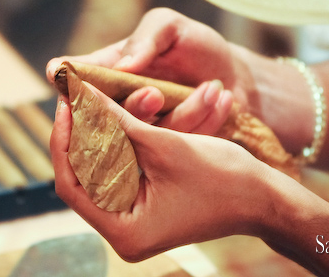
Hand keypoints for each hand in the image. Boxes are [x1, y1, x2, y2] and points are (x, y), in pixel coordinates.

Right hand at [46, 8, 252, 135]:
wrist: (233, 73)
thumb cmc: (194, 45)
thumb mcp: (171, 27)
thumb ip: (148, 37)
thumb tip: (123, 66)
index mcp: (110, 71)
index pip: (77, 76)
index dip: (63, 78)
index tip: (60, 74)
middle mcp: (120, 105)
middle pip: (106, 118)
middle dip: (131, 107)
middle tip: (154, 92)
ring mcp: (145, 130)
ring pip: (149, 136)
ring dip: (183, 112)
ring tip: (210, 87)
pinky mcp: (171, 149)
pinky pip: (183, 143)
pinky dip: (205, 117)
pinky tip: (221, 97)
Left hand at [50, 87, 273, 261]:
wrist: (264, 198)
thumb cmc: (223, 178)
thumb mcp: (164, 146)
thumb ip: (117, 121)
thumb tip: (80, 95)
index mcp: (125, 232)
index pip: (71, 184)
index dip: (64, 140)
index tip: (64, 104)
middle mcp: (124, 232)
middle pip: (83, 178)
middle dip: (78, 135)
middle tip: (72, 100)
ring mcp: (135, 220)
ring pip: (99, 173)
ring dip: (96, 137)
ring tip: (87, 103)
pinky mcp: (146, 207)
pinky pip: (120, 173)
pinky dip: (116, 145)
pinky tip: (111, 118)